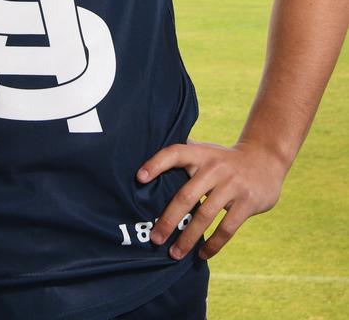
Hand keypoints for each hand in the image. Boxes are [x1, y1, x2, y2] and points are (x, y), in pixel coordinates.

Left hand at [136, 139, 286, 259]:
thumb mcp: (206, 150)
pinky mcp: (247, 202)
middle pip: (186, 195)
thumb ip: (184, 154)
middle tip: (155, 238)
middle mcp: (214, 168)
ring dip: (188, 238)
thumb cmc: (224, 159)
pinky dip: (213, 244)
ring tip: (174, 254)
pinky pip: (226, 228)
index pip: (175, 153)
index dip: (156, 164)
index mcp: (200, 153)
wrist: (265, 159)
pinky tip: (201, 254)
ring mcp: (232, 185)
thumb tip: (147, 164)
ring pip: (205, 216)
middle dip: (168, 219)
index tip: (139, 178)